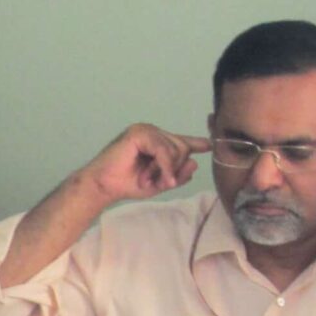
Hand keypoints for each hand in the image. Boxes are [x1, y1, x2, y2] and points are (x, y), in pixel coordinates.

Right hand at [78, 124, 209, 203]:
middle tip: (154, 182)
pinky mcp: (139, 133)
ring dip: (164, 170)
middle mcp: (153, 132)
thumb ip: (177, 174)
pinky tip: (154, 177)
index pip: (181, 141)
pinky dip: (163, 166)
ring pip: (174, 149)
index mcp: (158, 142)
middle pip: (182, 147)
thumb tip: (195, 162)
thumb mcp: (159, 183)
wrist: (104, 186)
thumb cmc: (127, 184)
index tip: (210, 145)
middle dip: (173, 169)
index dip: (197, 143)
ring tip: (146, 179)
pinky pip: (163, 150)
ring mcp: (146, 130)